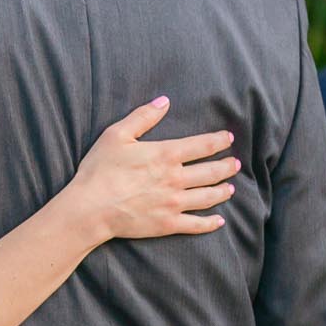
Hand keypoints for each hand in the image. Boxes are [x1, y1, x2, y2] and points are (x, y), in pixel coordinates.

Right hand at [66, 98, 240, 244]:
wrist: (90, 208)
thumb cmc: (100, 170)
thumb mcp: (117, 135)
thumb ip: (143, 117)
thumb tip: (164, 101)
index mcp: (166, 154)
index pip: (202, 145)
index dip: (219, 141)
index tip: (228, 138)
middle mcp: (176, 179)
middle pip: (211, 172)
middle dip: (227, 166)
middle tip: (235, 164)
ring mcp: (174, 203)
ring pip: (208, 197)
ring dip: (223, 191)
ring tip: (231, 188)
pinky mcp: (168, 224)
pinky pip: (196, 224)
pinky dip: (210, 223)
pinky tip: (219, 221)